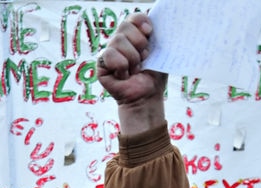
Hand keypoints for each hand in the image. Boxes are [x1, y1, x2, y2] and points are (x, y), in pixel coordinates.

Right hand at [97, 13, 166, 133]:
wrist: (147, 96)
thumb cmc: (154, 76)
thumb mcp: (159, 52)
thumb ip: (156, 35)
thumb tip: (153, 21)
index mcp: (134, 35)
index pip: (134, 17)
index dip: (141, 21)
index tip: (150, 32)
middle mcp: (120, 40)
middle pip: (125, 26)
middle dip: (139, 43)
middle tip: (144, 58)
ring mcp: (109, 51)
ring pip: (118, 40)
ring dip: (132, 58)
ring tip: (135, 70)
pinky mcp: (101, 64)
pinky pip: (109, 55)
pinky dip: (121, 67)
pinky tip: (124, 76)